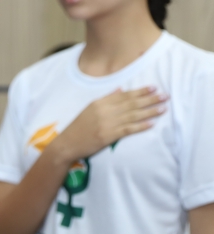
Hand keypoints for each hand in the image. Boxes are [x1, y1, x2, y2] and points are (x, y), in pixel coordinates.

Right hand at [51, 88, 165, 162]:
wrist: (67, 144)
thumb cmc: (78, 127)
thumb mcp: (90, 109)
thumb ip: (106, 98)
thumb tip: (121, 89)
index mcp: (100, 103)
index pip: (124, 95)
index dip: (140, 91)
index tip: (154, 88)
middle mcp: (105, 111)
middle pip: (131, 104)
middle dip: (150, 100)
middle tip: (165, 96)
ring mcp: (107, 124)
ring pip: (132, 116)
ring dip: (149, 112)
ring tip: (162, 109)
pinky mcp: (108, 136)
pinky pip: (128, 129)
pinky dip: (140, 126)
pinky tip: (151, 124)